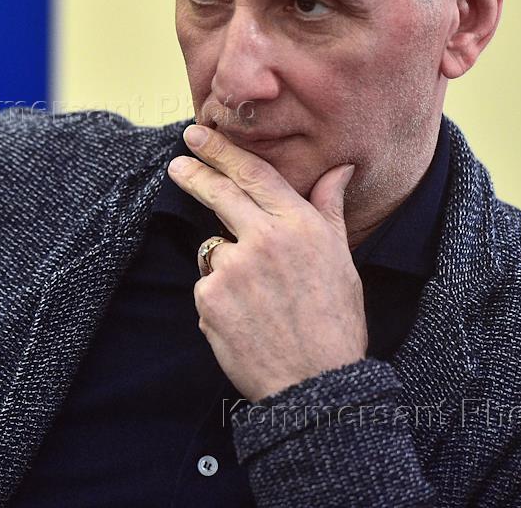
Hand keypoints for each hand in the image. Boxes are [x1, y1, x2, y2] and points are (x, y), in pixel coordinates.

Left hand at [167, 124, 366, 400]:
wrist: (316, 385)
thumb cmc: (335, 323)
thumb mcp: (341, 260)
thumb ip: (328, 209)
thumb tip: (339, 168)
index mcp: (299, 225)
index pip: (253, 175)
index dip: (222, 151)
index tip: (197, 135)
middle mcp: (264, 239)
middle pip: (219, 193)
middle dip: (195, 173)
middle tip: (178, 163)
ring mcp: (233, 268)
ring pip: (216, 251)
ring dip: (228, 268)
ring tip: (260, 304)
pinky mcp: (210, 298)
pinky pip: (207, 288)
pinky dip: (220, 301)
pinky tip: (246, 323)